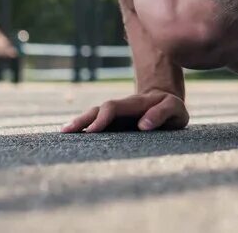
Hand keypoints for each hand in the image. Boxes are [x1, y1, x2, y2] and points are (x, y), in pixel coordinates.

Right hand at [60, 89, 188, 132]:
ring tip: (63, 133)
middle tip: (67, 132)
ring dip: (78, 123)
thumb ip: (162, 113)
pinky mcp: (112, 124)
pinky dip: (82, 129)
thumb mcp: (174, 108)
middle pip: (97, 110)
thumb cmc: (170, 107)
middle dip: (82, 120)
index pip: (113, 107)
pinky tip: (69, 138)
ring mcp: (115, 116)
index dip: (102, 118)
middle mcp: (120, 108)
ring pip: (93, 116)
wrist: (164, 99)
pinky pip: (95, 124)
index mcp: (134, 104)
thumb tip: (143, 126)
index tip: (91, 131)